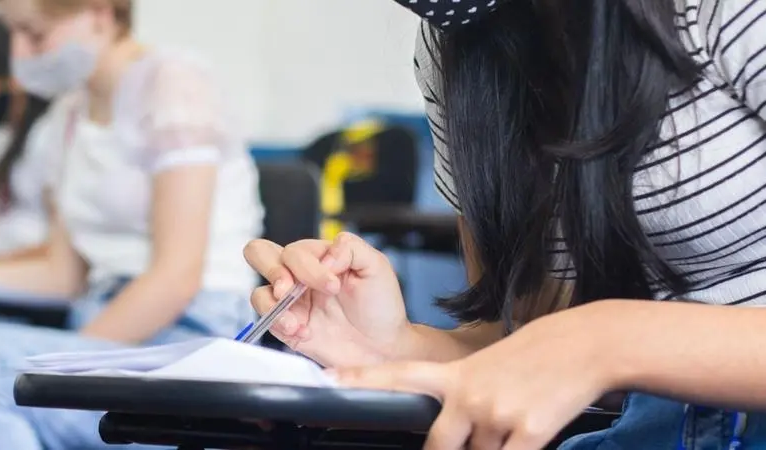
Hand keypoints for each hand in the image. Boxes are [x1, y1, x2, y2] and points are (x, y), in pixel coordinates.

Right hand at [243, 232, 411, 367]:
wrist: (382, 347)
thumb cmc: (381, 306)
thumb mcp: (376, 267)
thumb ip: (351, 248)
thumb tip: (325, 255)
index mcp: (319, 257)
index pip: (296, 249)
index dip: (309, 267)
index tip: (333, 285)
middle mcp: (300, 275)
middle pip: (259, 253)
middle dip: (273, 271)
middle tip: (290, 290)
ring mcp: (291, 302)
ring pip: (258, 292)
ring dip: (275, 306)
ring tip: (298, 322)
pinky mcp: (286, 327)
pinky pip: (266, 321)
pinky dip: (280, 326)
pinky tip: (303, 332)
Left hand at [334, 308, 617, 449]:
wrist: (587, 344)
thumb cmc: (540, 352)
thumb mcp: (490, 363)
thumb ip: (464, 393)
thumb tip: (458, 431)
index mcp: (456, 374)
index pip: (398, 376)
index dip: (360, 381)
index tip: (328, 380)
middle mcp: (469, 395)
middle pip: (437, 446)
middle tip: (468, 437)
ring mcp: (496, 415)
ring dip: (498, 448)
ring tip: (520, 417)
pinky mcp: (527, 432)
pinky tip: (530, 432)